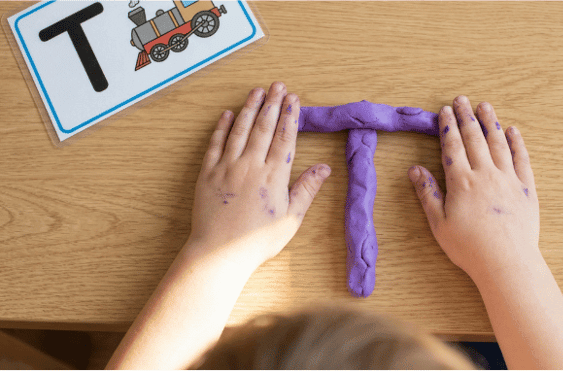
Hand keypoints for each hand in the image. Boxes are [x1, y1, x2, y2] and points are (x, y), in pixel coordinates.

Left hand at [188, 82, 330, 266]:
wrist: (220, 252)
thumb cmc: (258, 240)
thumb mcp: (291, 218)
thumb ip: (306, 190)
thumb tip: (324, 168)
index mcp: (273, 176)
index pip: (284, 138)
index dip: (289, 116)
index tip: (293, 99)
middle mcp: (251, 166)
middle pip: (263, 127)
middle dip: (272, 104)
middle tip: (277, 85)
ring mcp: (227, 167)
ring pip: (240, 130)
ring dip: (249, 108)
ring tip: (256, 91)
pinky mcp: (208, 174)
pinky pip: (215, 144)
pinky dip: (222, 127)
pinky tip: (227, 114)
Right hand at [408, 96, 539, 280]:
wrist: (506, 262)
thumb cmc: (468, 247)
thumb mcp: (439, 223)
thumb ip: (427, 193)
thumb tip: (414, 170)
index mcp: (461, 182)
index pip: (452, 146)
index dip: (448, 126)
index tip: (445, 111)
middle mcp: (485, 174)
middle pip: (474, 138)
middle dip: (466, 117)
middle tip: (462, 99)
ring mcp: (508, 179)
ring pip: (498, 143)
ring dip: (491, 122)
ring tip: (485, 106)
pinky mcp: (526, 188)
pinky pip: (521, 159)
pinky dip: (517, 143)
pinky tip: (513, 131)